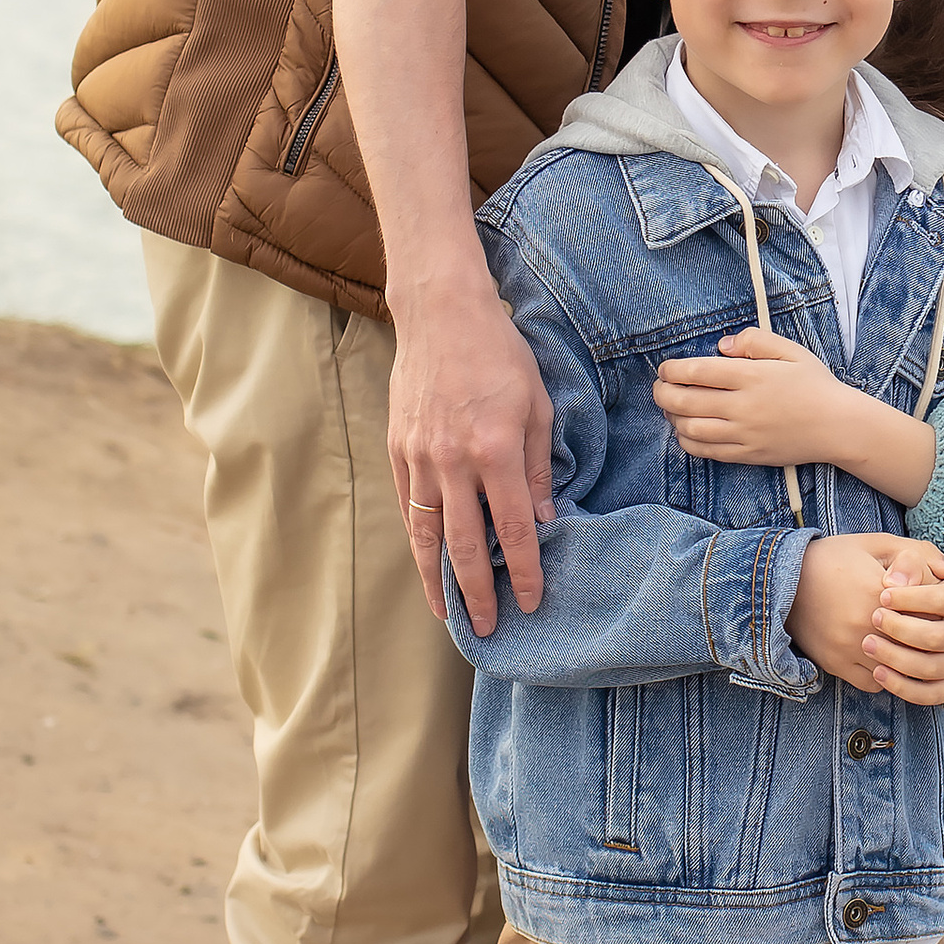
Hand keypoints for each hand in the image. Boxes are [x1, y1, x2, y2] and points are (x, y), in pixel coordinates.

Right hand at [389, 272, 555, 634]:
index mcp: (496, 451)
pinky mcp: (398, 450)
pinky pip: (409, 508)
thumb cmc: (500, 355)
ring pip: (428, 536)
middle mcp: (454, 462)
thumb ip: (538, 468)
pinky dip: (417, 542)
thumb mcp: (537, 407)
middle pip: (466, 546)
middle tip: (489, 629)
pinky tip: (426, 565)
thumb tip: (545, 521)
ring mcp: (420, 458)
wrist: (442, 315)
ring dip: (438, 581)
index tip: (533, 601)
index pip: (514, 529)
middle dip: (478, 594)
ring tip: (449, 615)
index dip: (525, 571)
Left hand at [656, 328, 847, 467]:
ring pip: (690, 429)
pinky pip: (706, 451)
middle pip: (685, 402)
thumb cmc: (815, 385)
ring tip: (672, 408)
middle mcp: (743, 406)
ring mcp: (744, 433)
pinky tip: (687, 430)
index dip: (671, 370)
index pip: (697, 372)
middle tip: (659, 387)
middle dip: (663, 393)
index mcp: (752, 376)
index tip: (665, 368)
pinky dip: (688, 440)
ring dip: (672, 417)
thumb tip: (721, 346)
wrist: (838, 426)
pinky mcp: (747, 454)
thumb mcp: (789, 351)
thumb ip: (753, 340)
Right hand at [788, 533, 943, 698]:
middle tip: (925, 629)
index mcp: (880, 592)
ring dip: (904, 660)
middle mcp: (866, 625)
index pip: (928, 613)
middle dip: (924, 638)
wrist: (781, 580)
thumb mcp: (875, 545)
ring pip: (896, 668)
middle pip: (915, 644)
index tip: (933, 607)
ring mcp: (850, 649)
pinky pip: (873, 683)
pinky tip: (884, 657)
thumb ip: (917, 554)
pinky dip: (883, 674)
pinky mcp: (836, 665)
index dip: (935, 611)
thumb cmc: (833, 558)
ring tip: (906, 645)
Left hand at [861, 566, 943, 709]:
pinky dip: (902, 687)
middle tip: (873, 619)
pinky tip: (877, 673)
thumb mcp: (909, 562)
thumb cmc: (910, 585)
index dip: (911, 599)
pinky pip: (930, 695)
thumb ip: (907, 561)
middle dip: (900, 630)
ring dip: (896, 659)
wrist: (922, 616)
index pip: (943, 600)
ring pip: (931, 668)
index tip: (882, 595)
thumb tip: (895, 581)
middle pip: (937, 638)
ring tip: (868, 645)